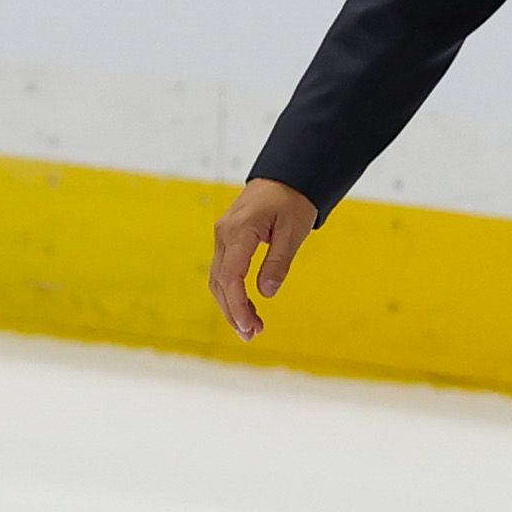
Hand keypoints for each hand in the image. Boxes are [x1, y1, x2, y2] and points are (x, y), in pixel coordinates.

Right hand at [207, 177, 316, 340]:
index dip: (237, 305)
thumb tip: (266, 292)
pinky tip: (246, 308)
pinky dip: (231, 292)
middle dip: (233, 312)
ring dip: (231, 305)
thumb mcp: (293, 231)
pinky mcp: (227, 239)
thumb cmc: (292, 200)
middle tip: (252, 335)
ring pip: (218, 279)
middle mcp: (224, 234)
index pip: (231, 276)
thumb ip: (278, 261)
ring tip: (251, 329)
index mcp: (239, 231)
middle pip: (220, 282)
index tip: (250, 327)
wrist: (286, 176)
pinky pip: (224, 270)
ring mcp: (223, 236)